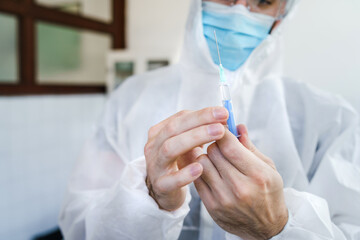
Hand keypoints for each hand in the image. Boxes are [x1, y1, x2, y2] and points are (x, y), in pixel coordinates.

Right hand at [144, 107, 228, 210]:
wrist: (164, 192)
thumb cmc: (178, 163)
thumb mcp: (188, 144)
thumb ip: (202, 131)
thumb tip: (224, 119)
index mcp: (160, 132)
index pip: (181, 117)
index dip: (202, 114)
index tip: (223, 113)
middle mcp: (154, 146)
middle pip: (174, 128)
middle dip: (200, 122)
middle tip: (222, 123)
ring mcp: (155, 165)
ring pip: (170, 148)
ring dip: (194, 139)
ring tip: (217, 135)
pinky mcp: (160, 186)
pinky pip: (170, 179)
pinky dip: (184, 173)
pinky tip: (200, 167)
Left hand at [194, 125, 287, 239]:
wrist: (266, 228)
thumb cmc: (269, 193)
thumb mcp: (268, 168)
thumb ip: (250, 147)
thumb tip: (237, 126)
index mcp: (257, 175)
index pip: (229, 146)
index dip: (221, 131)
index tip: (219, 125)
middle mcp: (240, 188)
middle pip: (213, 152)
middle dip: (215, 143)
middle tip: (220, 143)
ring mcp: (223, 199)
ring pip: (202, 163)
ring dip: (207, 156)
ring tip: (216, 159)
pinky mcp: (212, 207)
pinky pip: (197, 179)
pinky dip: (202, 170)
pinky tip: (210, 170)